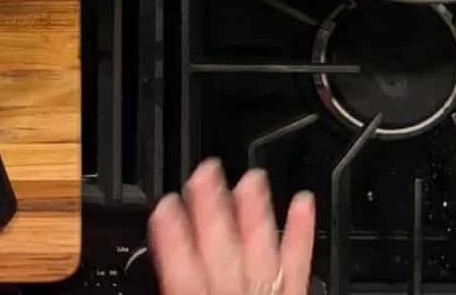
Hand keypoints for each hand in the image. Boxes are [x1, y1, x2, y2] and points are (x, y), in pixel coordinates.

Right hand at [148, 160, 316, 294]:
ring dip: (256, 212)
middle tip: (206, 171)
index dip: (173, 239)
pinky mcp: (295, 294)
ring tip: (252, 177)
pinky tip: (303, 202)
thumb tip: (152, 271)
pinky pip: (300, 264)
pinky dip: (302, 232)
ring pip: (262, 251)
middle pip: (222, 253)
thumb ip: (171, 289)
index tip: (166, 204)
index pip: (183, 275)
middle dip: (213, 209)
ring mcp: (268, 294)